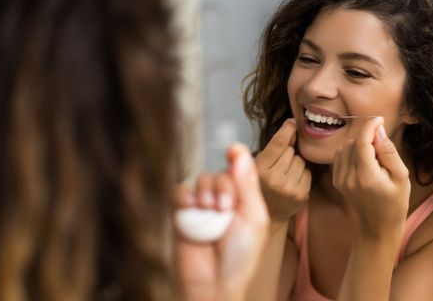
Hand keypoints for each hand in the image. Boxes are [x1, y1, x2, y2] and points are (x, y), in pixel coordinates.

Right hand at [173, 144, 268, 300]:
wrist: (214, 282)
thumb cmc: (240, 255)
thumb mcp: (253, 218)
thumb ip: (247, 184)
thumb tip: (240, 151)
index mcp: (243, 200)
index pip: (239, 170)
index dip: (236, 158)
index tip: (232, 150)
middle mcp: (222, 200)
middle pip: (219, 174)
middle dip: (222, 187)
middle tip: (224, 208)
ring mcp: (201, 207)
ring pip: (200, 180)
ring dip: (205, 192)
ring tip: (209, 212)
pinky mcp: (181, 214)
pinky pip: (179, 192)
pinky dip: (185, 196)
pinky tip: (191, 209)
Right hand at [255, 119, 310, 221]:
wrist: (270, 213)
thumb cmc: (263, 184)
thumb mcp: (259, 164)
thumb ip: (273, 147)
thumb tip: (292, 127)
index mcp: (260, 170)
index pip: (278, 144)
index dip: (287, 130)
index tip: (292, 122)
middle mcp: (274, 179)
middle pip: (290, 151)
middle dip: (287, 154)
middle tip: (278, 166)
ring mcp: (289, 188)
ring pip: (300, 161)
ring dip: (295, 164)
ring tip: (285, 175)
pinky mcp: (301, 194)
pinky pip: (308, 172)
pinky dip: (302, 174)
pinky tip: (292, 182)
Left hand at [332, 117, 409, 237]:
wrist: (377, 226)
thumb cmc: (395, 201)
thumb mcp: (401, 176)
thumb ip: (388, 152)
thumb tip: (378, 130)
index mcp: (366, 177)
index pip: (362, 142)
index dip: (370, 126)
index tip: (380, 119)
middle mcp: (349, 177)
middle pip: (353, 142)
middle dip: (367, 138)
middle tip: (382, 150)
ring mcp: (340, 179)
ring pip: (345, 147)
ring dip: (359, 145)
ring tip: (373, 158)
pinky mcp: (336, 180)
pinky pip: (340, 156)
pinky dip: (351, 153)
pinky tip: (363, 163)